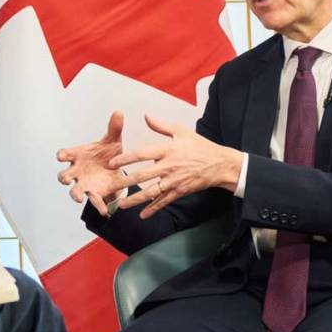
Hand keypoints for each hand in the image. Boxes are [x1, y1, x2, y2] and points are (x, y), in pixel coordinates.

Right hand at [56, 111, 130, 215]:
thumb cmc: (108, 153)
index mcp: (79, 155)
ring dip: (75, 194)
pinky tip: (105, 211)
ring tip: (79, 198)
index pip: (65, 155)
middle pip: (64, 175)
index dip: (62, 156)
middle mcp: (77, 171)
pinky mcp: (94, 194)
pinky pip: (94, 201)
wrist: (116, 169)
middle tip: (67, 179)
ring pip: (74, 191)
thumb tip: (119, 112)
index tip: (62, 157)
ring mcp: (84, 184)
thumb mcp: (112, 140)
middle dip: (64, 177)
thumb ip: (114, 128)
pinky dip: (98, 206)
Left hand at [110, 115, 242, 218]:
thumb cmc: (200, 147)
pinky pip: (164, 202)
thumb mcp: (181, 132)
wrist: (219, 164)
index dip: (125, 158)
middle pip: (143, 175)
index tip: (112, 162)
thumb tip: (146, 116)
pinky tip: (143, 215)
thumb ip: (161, 125)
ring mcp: (174, 181)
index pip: (142, 154)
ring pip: (152, 192)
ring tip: (122, 205)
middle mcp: (169, 167)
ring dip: (136, 200)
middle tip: (111, 185)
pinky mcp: (180, 191)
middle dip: (126, 181)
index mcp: (167, 150)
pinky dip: (153, 209)